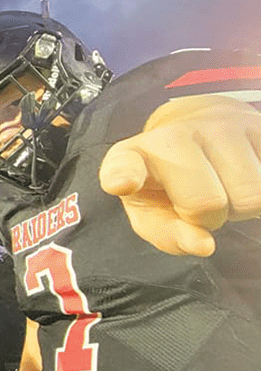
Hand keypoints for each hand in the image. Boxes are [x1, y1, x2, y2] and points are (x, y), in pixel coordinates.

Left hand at [100, 95, 260, 255]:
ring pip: (252, 195)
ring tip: (226, 189)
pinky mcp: (258, 124)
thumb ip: (169, 234)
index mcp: (134, 156)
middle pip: (206, 203)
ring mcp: (219, 124)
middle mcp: (174, 135)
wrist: (199, 128)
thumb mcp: (154, 212)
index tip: (123, 184)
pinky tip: (250, 176)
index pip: (125, 165)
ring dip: (244, 206)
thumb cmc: (170, 183)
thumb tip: (203, 245)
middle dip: (211, 218)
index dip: (124, 176)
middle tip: (203, 205)